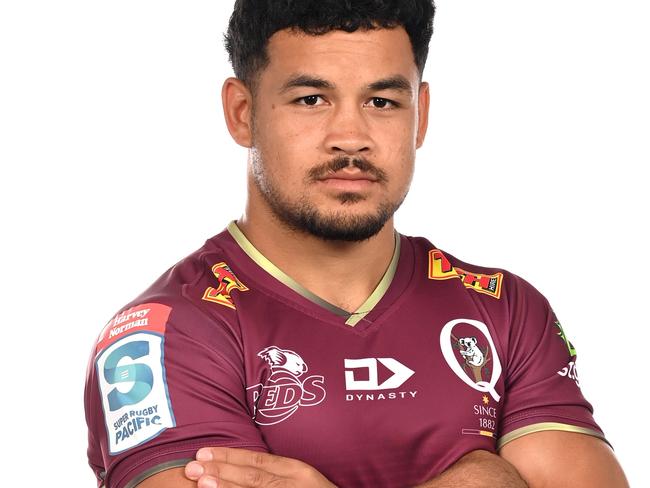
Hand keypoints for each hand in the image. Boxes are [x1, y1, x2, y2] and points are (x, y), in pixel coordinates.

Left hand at [185, 447, 336, 487]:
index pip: (258, 460)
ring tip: (202, 484)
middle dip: (221, 471)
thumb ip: (277, 472)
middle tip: (193, 467)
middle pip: (253, 477)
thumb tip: (239, 467)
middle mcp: (295, 484)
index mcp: (298, 470)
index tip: (204, 452)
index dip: (230, 456)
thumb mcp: (302, 479)